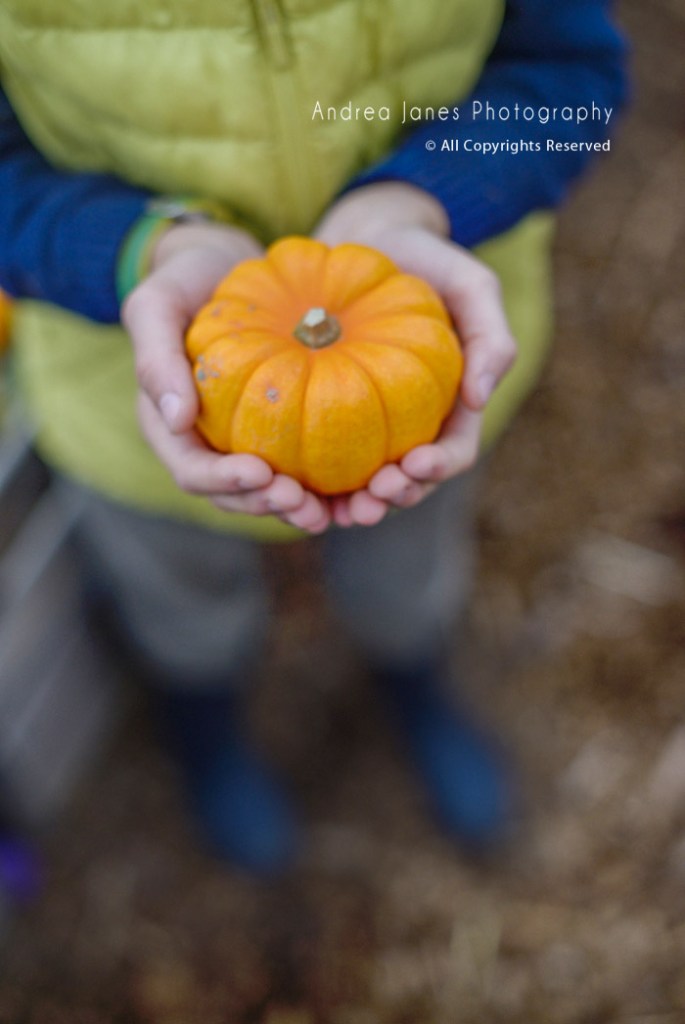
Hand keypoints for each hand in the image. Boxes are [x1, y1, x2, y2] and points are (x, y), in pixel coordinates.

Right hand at [121, 221, 330, 532]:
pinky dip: (330, 480)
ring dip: (300, 507)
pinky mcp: (285, 430)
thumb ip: (157, 358)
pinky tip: (363, 482)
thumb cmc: (184, 281)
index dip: (224, 481)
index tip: (260, 472)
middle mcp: (210, 444)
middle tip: (304, 504)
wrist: (222, 265)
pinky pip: (307, 463)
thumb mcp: (156, 305)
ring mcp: (248, 441)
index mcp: (172, 428)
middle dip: (268, 505)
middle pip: (236, 495)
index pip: (193, 471)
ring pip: (273, 490)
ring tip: (333, 510)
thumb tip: (177, 419)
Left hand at [315, 183, 516, 527]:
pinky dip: (311, 477)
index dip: (438, 469)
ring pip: (364, 479)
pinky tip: (289, 482)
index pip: (453, 452)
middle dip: (393, 499)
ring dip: (352, 502)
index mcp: (453, 405)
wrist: (370, 240)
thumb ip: (491, 336)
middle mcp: (413, 424)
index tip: (415, 465)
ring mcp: (371, 423)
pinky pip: (319, 453)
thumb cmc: (426, 260)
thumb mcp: (472, 285)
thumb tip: (481, 398)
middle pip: (408, 480)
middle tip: (368, 502)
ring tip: (332, 510)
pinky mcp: (329, 412)